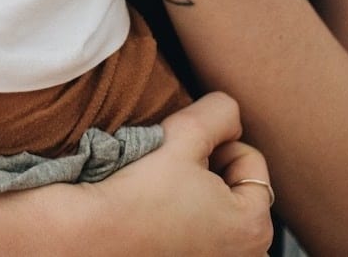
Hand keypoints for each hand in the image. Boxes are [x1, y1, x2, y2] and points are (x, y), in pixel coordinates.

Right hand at [69, 93, 273, 255]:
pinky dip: (187, 221)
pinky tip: (159, 219)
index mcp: (254, 227)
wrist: (93, 235)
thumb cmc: (140, 189)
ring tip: (163, 196)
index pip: (248, 159)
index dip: (213, 144)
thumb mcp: (186, 132)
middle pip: (236, 186)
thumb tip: (231, 116)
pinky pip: (202, 234)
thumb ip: (222, 111)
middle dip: (209, 172)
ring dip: (198, 194)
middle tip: (172, 175)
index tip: (182, 155)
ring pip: (218, 209)